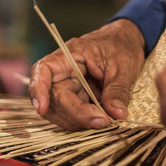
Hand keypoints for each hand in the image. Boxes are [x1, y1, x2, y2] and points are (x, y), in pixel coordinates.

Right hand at [29, 19, 145, 129]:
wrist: (126, 43)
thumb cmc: (121, 46)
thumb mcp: (123, 65)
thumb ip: (118, 90)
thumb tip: (117, 113)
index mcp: (69, 55)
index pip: (43, 70)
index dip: (38, 89)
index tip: (42, 108)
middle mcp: (63, 72)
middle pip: (53, 97)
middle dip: (74, 114)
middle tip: (103, 121)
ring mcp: (69, 86)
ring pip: (60, 110)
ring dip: (78, 121)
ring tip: (105, 121)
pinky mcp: (77, 98)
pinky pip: (72, 114)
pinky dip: (84, 122)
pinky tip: (101, 120)